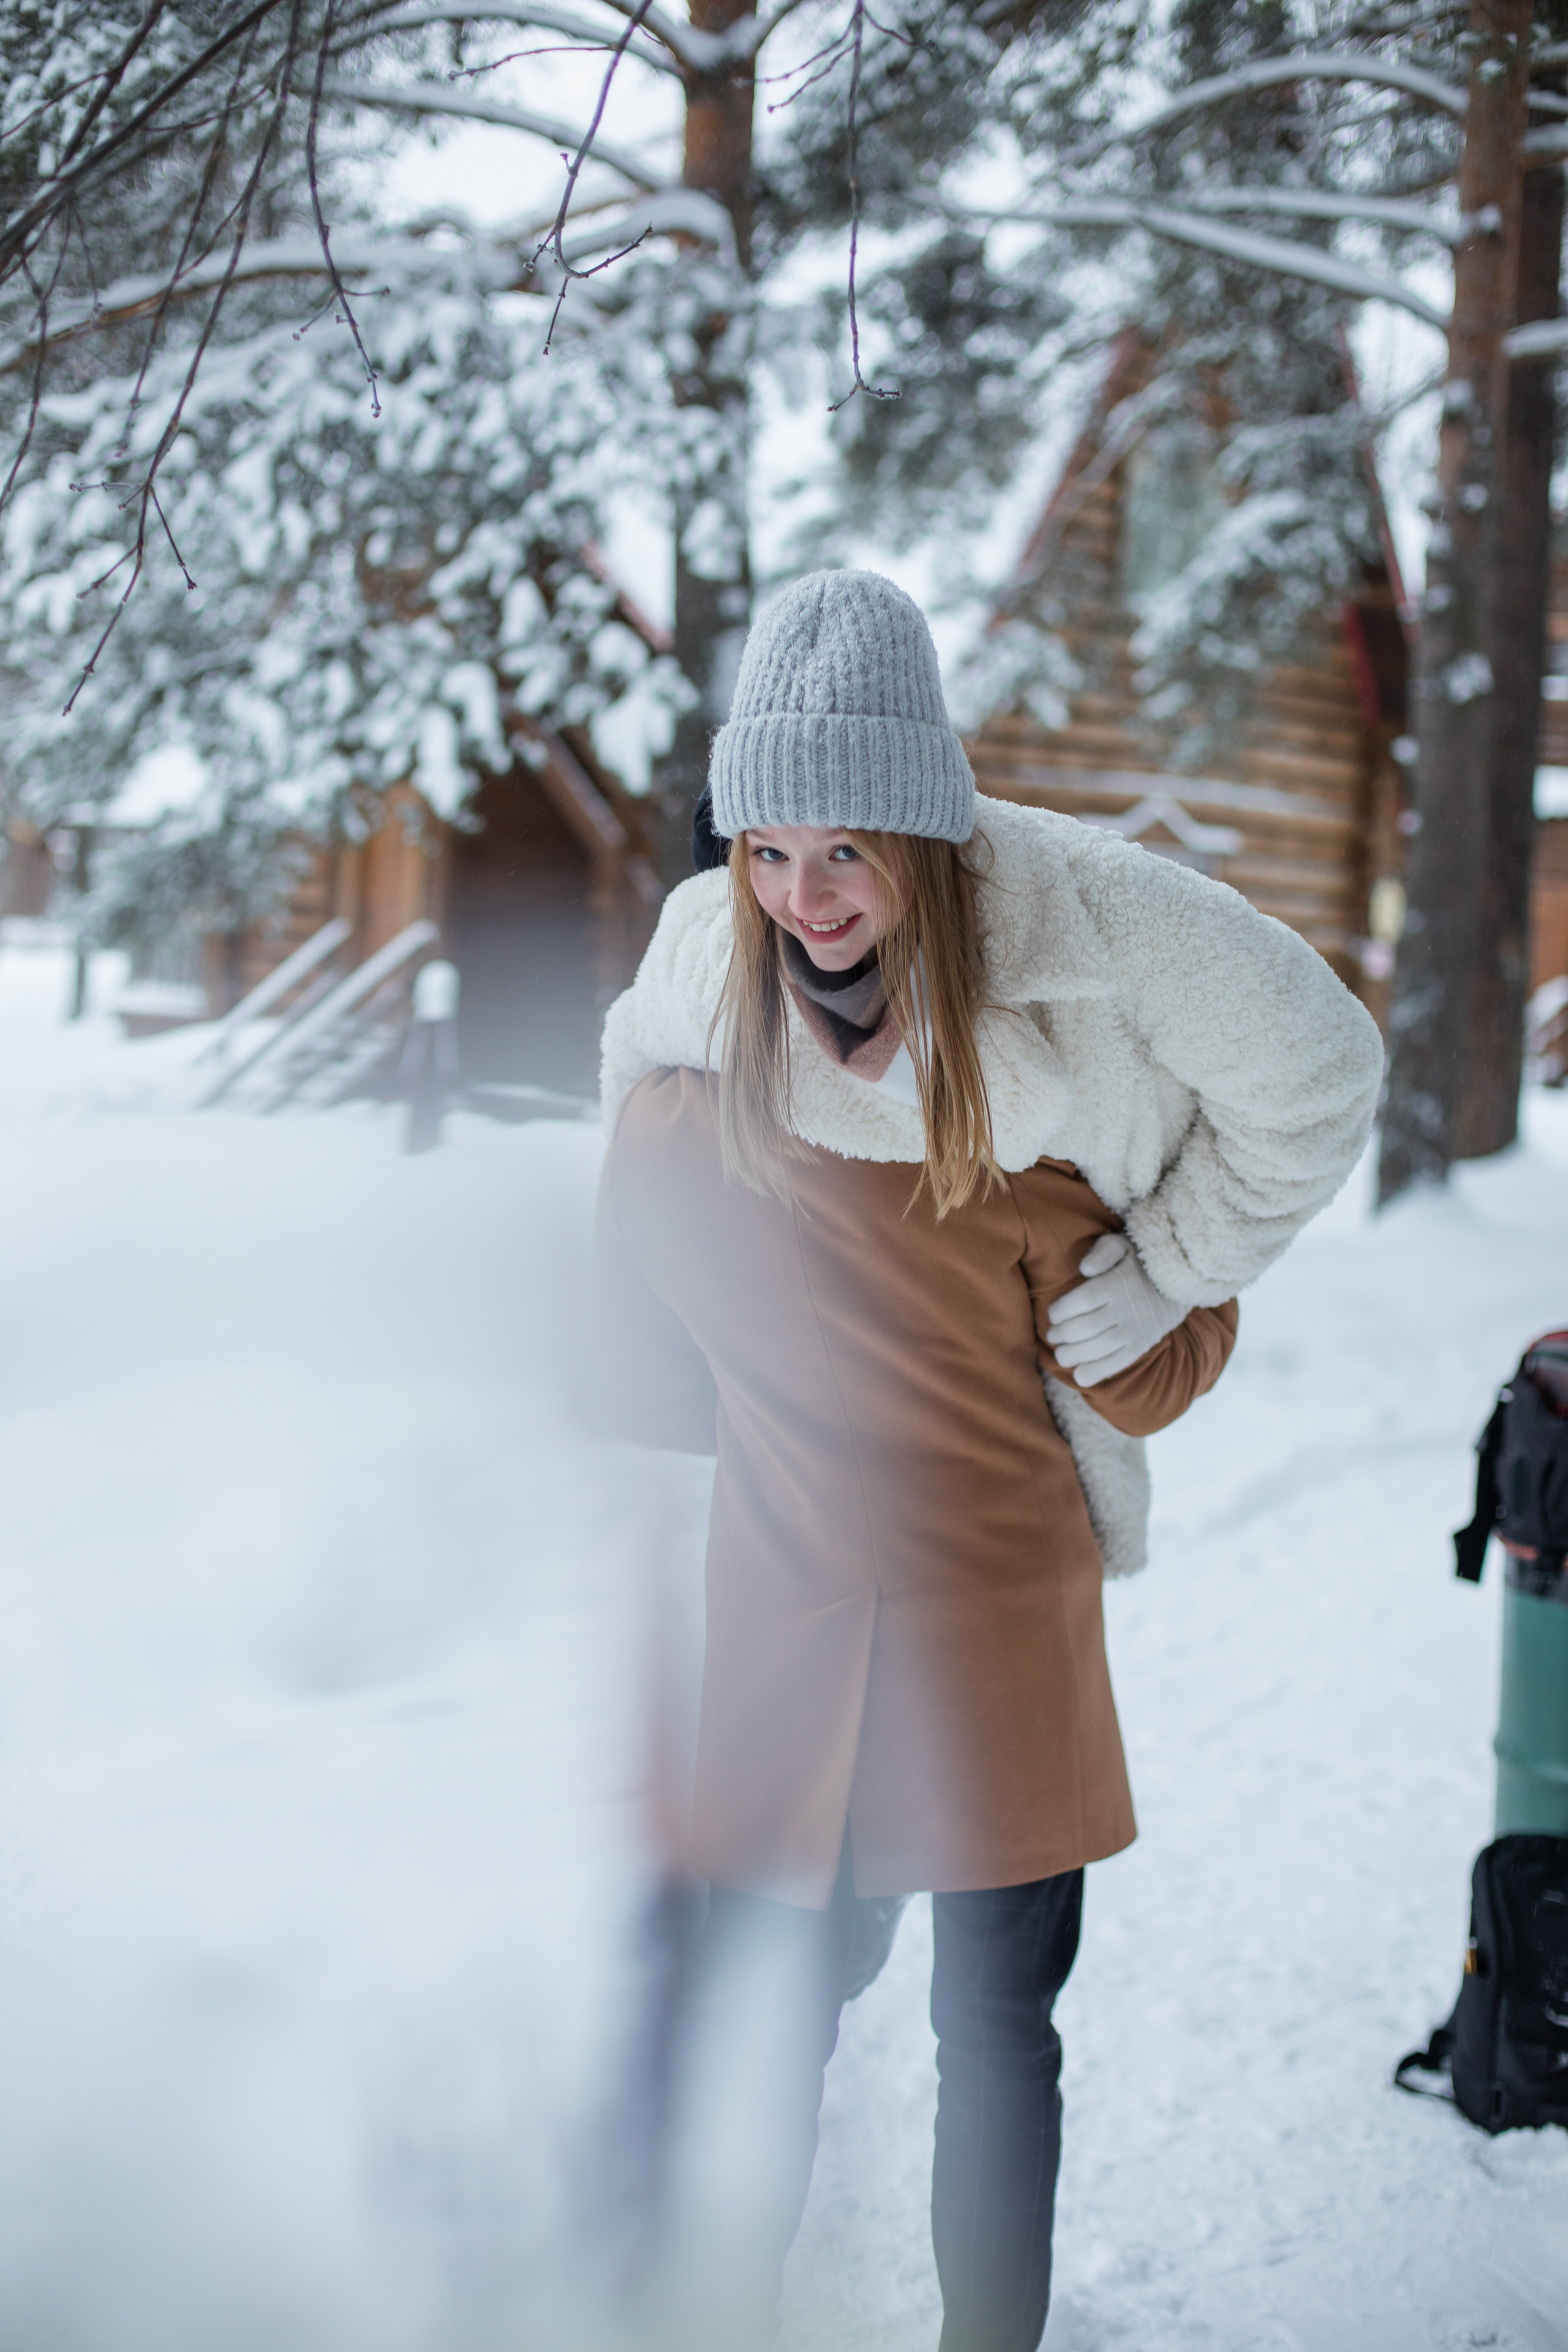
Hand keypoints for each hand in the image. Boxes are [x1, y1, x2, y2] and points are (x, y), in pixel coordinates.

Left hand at [1045, 1232, 1185, 1387]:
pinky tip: (1079, 1375)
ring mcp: (1136, 1329)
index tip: (1052, 1315)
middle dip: (1062, 1334)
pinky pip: (1118, 1362)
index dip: (1061, 1310)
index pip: (1084, 1300)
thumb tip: (1084, 1268)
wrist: (1179, 1281)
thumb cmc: (1139, 1261)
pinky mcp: (1142, 1345)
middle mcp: (1127, 1308)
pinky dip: (1096, 1372)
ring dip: (1074, 1355)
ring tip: (1061, 1354)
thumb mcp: (1122, 1245)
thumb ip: (1102, 1251)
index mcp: (1118, 1282)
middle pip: (1087, 1327)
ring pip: (1099, 1348)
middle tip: (1051, 1335)